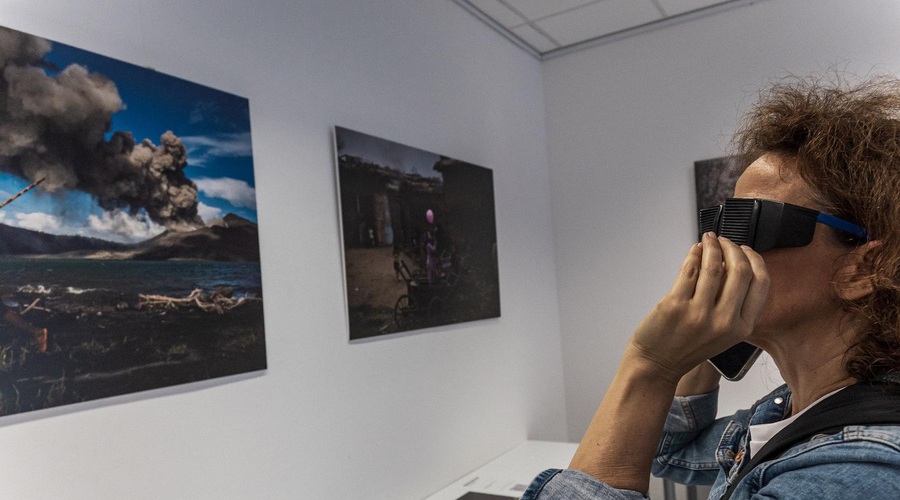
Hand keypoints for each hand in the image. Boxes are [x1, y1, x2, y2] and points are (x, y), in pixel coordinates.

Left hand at [627, 233, 768, 383]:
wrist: (658, 364)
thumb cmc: (688, 346)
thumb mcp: (724, 333)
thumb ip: (734, 304)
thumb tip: (735, 263)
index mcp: (742, 327)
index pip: (761, 283)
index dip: (755, 260)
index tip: (746, 250)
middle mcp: (724, 321)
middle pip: (740, 270)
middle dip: (733, 248)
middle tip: (723, 242)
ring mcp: (699, 313)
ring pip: (714, 266)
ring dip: (712, 247)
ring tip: (708, 240)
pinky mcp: (675, 305)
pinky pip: (689, 270)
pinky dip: (693, 254)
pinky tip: (694, 251)